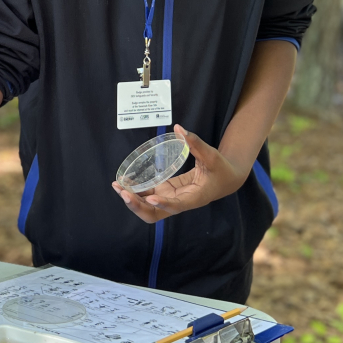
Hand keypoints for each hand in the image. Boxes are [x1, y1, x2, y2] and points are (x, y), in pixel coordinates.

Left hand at [112, 125, 249, 221]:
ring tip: (117, 186)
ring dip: (132, 200)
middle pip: (155, 214)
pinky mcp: (166, 193)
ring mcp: (170, 199)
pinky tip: (124, 182)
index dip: (163, 204)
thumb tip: (179, 128)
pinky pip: (148, 197)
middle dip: (137, 206)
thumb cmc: (220, 169)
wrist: (225, 181)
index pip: (177, 205)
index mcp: (194, 197)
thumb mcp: (212, 155)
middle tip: (123, 192)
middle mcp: (179, 203)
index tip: (151, 199)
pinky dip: (135, 192)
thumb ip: (196, 143)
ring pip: (148, 208)